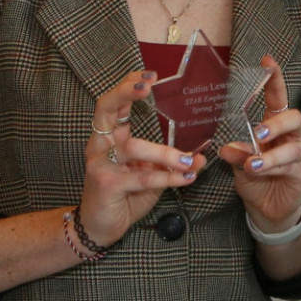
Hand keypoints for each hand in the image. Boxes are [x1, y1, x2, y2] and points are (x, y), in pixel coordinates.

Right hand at [77, 69, 202, 246]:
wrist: (100, 226)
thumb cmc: (124, 195)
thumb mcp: (151, 175)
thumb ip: (170, 163)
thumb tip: (199, 156)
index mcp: (109, 137)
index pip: (114, 103)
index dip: (128, 85)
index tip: (150, 75)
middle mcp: (100, 145)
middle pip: (105, 108)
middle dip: (125, 93)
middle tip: (147, 86)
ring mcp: (100, 163)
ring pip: (134, 147)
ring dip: (166, 153)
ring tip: (189, 161)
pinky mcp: (106, 183)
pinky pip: (142, 176)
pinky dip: (167, 177)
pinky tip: (186, 177)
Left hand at [217, 56, 300, 233]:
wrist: (266, 209)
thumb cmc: (255, 179)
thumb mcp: (238, 163)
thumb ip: (235, 153)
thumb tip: (226, 147)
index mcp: (275, 125)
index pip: (277, 98)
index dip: (274, 79)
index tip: (267, 61)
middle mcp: (291, 135)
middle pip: (294, 118)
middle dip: (278, 123)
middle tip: (260, 132)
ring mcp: (299, 154)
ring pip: (293, 147)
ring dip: (271, 155)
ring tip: (252, 163)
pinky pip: (291, 166)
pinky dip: (272, 168)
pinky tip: (257, 170)